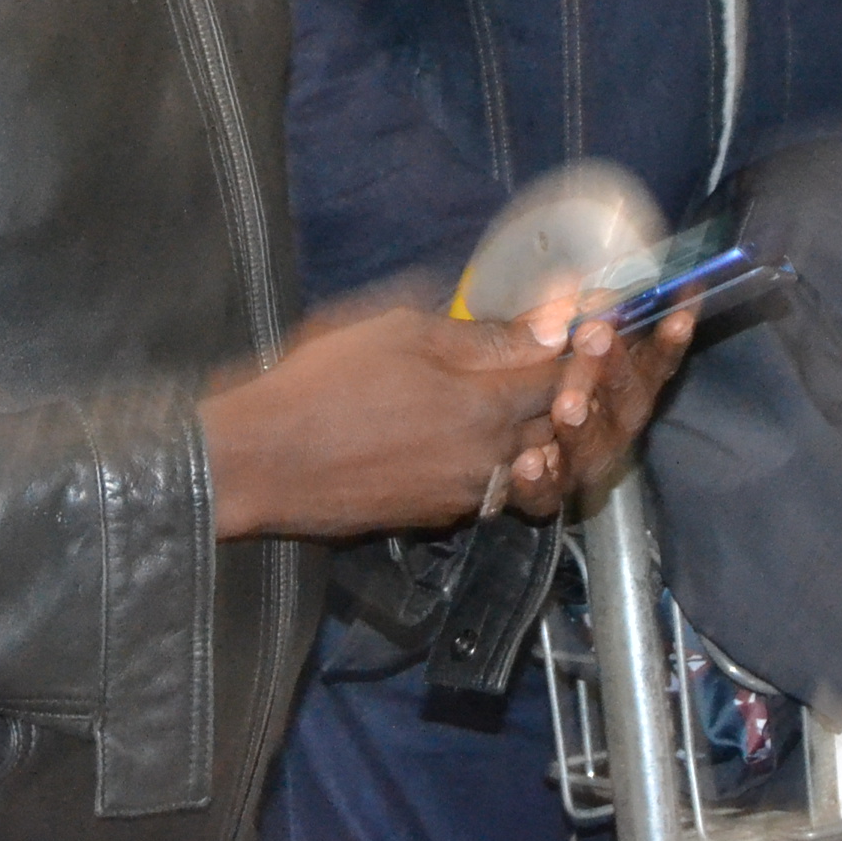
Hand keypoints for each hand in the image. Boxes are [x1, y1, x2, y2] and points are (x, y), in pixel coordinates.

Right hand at [200, 300, 566, 540]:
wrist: (262, 461)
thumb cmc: (323, 383)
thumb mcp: (400, 332)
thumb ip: (481, 334)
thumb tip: (548, 325)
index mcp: (485, 406)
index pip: (561, 377)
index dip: (575, 347)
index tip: (579, 324)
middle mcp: (488, 459)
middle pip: (554, 425)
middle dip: (558, 390)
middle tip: (544, 356)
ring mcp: (463, 495)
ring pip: (525, 462)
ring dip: (527, 430)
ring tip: (499, 396)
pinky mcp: (435, 516)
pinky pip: (487, 487)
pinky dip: (490, 460)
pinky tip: (456, 432)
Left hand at [501, 302, 695, 517]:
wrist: (449, 441)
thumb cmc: (502, 374)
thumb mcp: (522, 340)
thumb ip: (549, 320)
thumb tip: (571, 284)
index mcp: (612, 384)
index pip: (650, 363)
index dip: (668, 341)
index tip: (680, 314)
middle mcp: (606, 426)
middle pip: (627, 404)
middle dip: (615, 370)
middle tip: (596, 334)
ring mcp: (577, 464)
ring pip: (592, 450)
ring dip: (584, 426)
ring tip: (566, 405)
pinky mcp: (541, 494)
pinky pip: (546, 495)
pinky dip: (539, 480)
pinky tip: (526, 462)